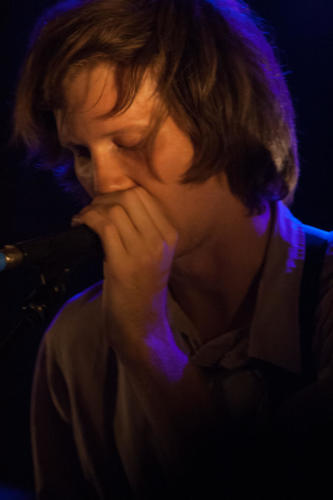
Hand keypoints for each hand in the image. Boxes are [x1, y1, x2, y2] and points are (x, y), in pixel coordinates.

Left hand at [72, 187, 177, 357]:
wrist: (142, 325)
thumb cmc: (141, 290)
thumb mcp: (151, 255)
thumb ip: (141, 229)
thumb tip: (112, 202)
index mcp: (170, 234)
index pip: (144, 196)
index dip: (118, 193)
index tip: (104, 204)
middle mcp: (161, 240)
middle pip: (130, 196)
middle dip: (104, 198)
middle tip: (92, 210)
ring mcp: (144, 251)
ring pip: (114, 209)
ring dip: (92, 209)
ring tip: (83, 219)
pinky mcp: (124, 263)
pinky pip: (103, 226)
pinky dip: (86, 219)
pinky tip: (79, 225)